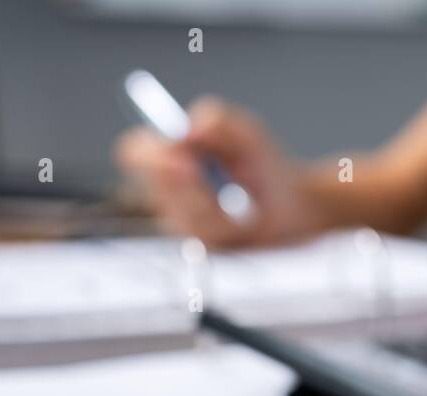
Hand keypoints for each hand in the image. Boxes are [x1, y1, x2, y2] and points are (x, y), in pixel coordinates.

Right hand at [116, 97, 318, 246]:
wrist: (292, 205)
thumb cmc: (264, 164)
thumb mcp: (247, 132)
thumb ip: (218, 118)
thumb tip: (189, 128)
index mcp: (169, 156)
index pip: (134, 151)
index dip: (148, 153)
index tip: (182, 156)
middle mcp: (168, 192)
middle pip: (156, 185)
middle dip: (185, 181)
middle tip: (205, 174)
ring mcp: (182, 222)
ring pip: (182, 214)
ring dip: (212, 204)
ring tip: (240, 197)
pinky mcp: (203, 246)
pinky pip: (206, 235)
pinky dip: (228, 223)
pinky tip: (244, 218)